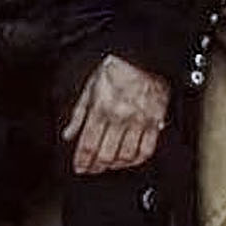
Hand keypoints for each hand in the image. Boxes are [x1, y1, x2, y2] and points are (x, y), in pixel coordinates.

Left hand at [62, 54, 170, 174]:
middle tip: (92, 169)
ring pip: (126, 156)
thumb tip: (69, 134)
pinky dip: (137, 159)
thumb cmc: (116, 69)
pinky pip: (147, 149)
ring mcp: (139, 121)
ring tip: (109, 165)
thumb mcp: (89, 87)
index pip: (88, 144)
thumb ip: (78, 114)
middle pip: (105, 154)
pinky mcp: (155, 121)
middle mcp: (120, 117)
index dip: (82, 160)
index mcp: (101, 108)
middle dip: (96, 166)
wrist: (143, 56)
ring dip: (115, 165)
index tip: (79, 167)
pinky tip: (130, 159)